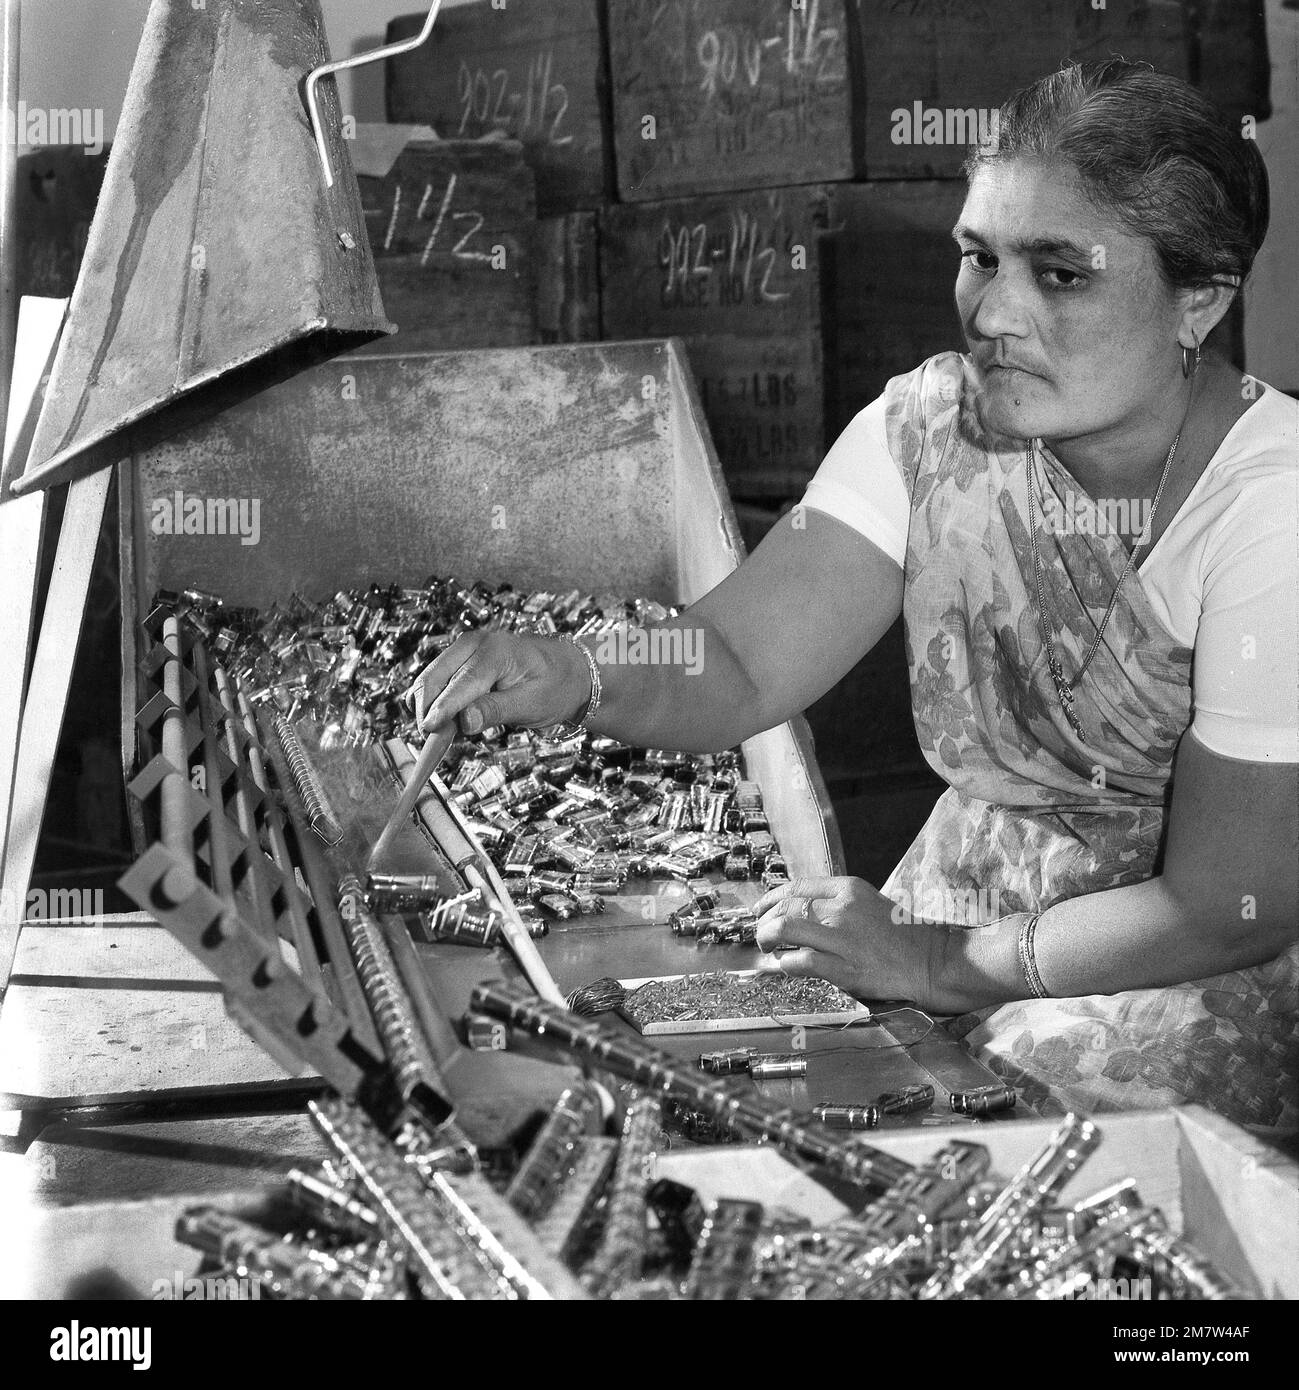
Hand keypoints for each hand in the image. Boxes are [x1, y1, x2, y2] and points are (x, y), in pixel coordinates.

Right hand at [405, 631, 590, 735]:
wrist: (567, 670)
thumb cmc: (555, 686)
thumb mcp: (532, 704)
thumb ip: (496, 711)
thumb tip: (464, 722)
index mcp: (497, 651)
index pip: (461, 683)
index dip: (442, 709)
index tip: (428, 730)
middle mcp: (476, 643)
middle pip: (435, 677)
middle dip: (427, 710)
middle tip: (431, 741)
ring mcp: (466, 647)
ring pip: (431, 679)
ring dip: (429, 707)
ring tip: (443, 734)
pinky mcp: (461, 657)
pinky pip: (438, 680)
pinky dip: (436, 701)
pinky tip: (448, 721)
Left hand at [752, 876, 934, 1005]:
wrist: (932, 961)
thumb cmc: (901, 936)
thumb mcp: (868, 904)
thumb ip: (835, 904)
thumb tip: (798, 913)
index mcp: (848, 888)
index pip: (796, 886)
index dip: (771, 898)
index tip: (761, 909)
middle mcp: (842, 908)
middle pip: (786, 906)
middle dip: (765, 921)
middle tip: (761, 934)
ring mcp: (843, 937)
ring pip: (786, 929)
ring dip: (768, 939)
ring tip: (768, 948)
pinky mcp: (844, 968)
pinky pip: (800, 961)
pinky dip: (786, 963)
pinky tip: (787, 965)